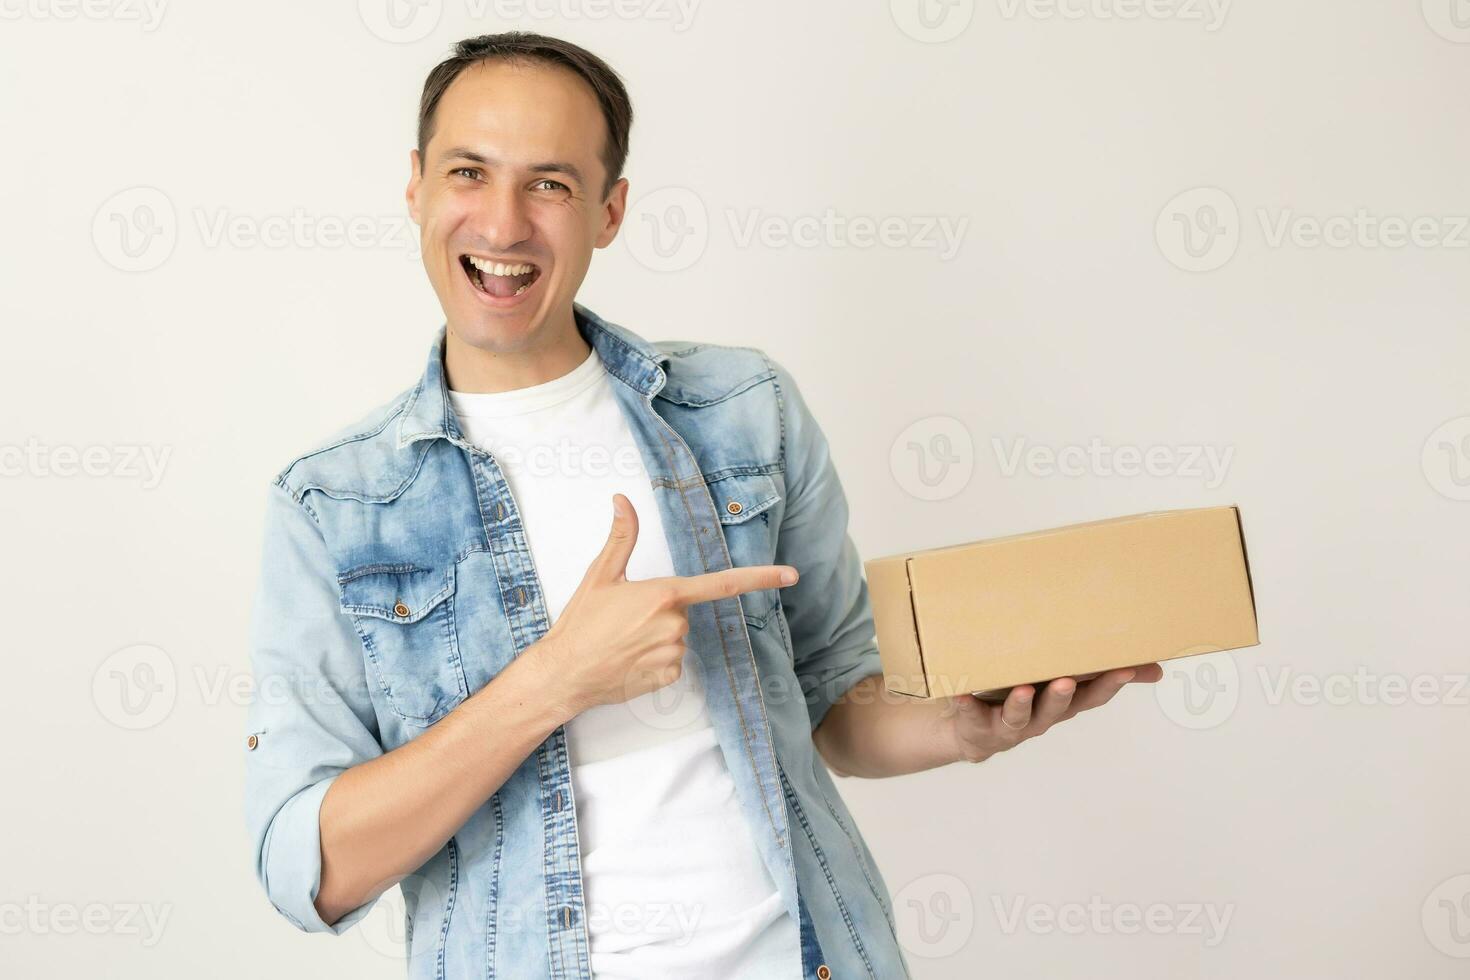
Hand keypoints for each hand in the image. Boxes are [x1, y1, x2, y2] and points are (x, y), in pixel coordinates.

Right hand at [530, 492, 797, 715]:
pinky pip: (671, 662)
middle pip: (684, 611)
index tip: (791, 575)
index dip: (761, 578)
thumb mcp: (601, 575)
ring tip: (623, 641)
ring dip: (656, 637)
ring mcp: (674, 653)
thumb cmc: (581, 623)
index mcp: (664, 594)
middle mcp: (675, 624)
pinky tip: (628, 660)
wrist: (564, 673)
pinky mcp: (668, 676)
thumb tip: (622, 500)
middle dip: (661, 612)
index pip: (723, 583)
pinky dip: (654, 660)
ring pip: (677, 637)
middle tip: (625, 620)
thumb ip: (622, 537)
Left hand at [945, 664, 1164, 763]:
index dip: (1109, 684)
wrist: (969, 732)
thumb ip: (1100, 675)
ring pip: (1020, 716)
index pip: (1092, 695)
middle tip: (1067, 680)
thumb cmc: (1021, 697)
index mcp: (1062, 703)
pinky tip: (961, 694)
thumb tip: (1157, 668)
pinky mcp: (977, 725)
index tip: (1126, 668)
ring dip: (1021, 704)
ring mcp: (1009, 725)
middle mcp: (1040, 717)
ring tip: (1022, 689)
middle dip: (1063, 696)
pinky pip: (971, 715)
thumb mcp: (1060, 685)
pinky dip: (966, 705)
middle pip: (1057, 709)